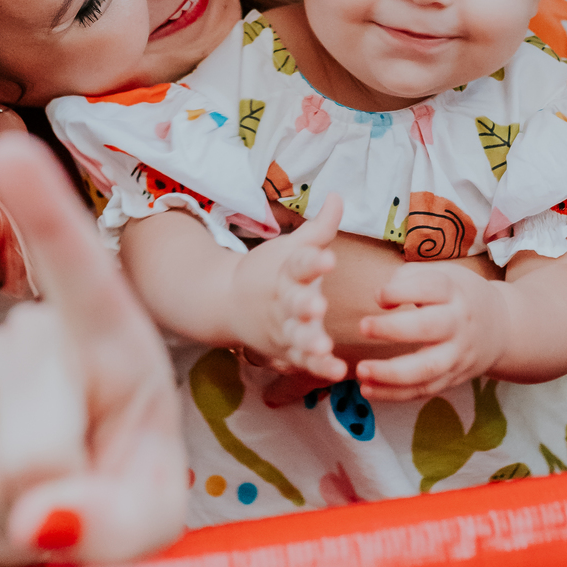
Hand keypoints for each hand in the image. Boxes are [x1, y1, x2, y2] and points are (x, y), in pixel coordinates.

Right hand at [0, 136, 186, 566]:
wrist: (35, 514)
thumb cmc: (112, 496)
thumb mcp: (146, 521)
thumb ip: (121, 526)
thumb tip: (46, 516)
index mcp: (112, 343)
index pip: (78, 271)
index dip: (45, 208)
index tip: (10, 148)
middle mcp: (36, 340)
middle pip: (35, 428)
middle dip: (57, 486)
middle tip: (75, 490)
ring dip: (9, 506)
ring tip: (33, 496)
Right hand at [229, 194, 347, 382]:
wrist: (228, 302)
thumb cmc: (271, 271)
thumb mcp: (293, 247)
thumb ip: (319, 228)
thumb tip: (337, 195)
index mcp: (287, 271)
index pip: (300, 263)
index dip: (313, 261)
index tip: (328, 258)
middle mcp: (283, 301)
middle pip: (293, 303)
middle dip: (304, 306)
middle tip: (316, 306)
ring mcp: (283, 328)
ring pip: (296, 336)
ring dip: (308, 342)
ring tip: (322, 346)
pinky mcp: (287, 351)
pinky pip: (303, 362)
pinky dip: (317, 368)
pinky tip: (336, 371)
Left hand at [354, 260, 508, 401]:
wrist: (500, 327)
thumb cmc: (457, 295)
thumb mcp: (442, 274)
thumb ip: (409, 277)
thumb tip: (381, 298)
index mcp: (454, 292)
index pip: (431, 287)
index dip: (401, 290)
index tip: (378, 295)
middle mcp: (458, 323)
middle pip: (429, 327)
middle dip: (394, 329)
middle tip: (363, 327)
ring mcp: (457, 354)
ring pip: (427, 368)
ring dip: (391, 373)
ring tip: (361, 370)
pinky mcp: (452, 378)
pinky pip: (423, 390)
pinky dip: (395, 394)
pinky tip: (368, 389)